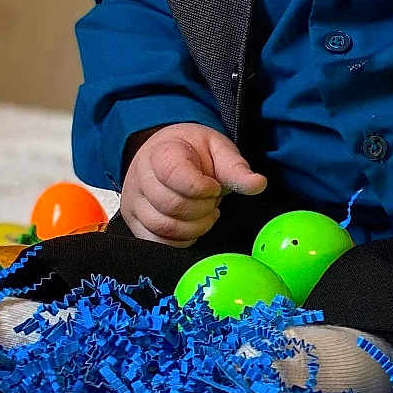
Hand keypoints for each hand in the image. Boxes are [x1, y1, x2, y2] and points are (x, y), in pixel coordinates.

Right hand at [120, 123, 266, 245]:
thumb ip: (236, 169)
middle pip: (171, 206)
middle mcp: (140, 177)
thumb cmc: (196, 153)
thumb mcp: (220, 150)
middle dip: (202, 208)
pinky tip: (192, 224)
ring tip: (204, 210)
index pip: (174, 175)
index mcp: (161, 152)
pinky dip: (181, 240)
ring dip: (195, 226)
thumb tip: (258, 184)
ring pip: (164, 227)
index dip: (201, 187)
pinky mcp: (135, 221)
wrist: (171, 154)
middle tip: (211, 199)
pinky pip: (156, 241)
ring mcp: (134, 201)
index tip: (214, 186)